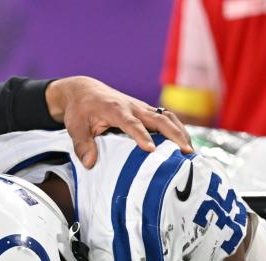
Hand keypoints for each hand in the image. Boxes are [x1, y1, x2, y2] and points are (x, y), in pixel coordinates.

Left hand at [45, 76, 192, 167]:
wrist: (85, 91)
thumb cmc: (80, 110)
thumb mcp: (74, 127)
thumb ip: (82, 145)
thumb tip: (90, 164)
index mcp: (115, 109)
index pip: (131, 123)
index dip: (141, 136)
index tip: (151, 150)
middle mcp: (133, 107)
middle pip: (158, 118)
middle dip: (174, 135)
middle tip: (186, 153)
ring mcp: (142, 108)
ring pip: (167, 117)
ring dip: (181, 132)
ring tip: (191, 152)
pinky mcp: (146, 112)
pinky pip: (166, 118)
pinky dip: (178, 130)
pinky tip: (185, 145)